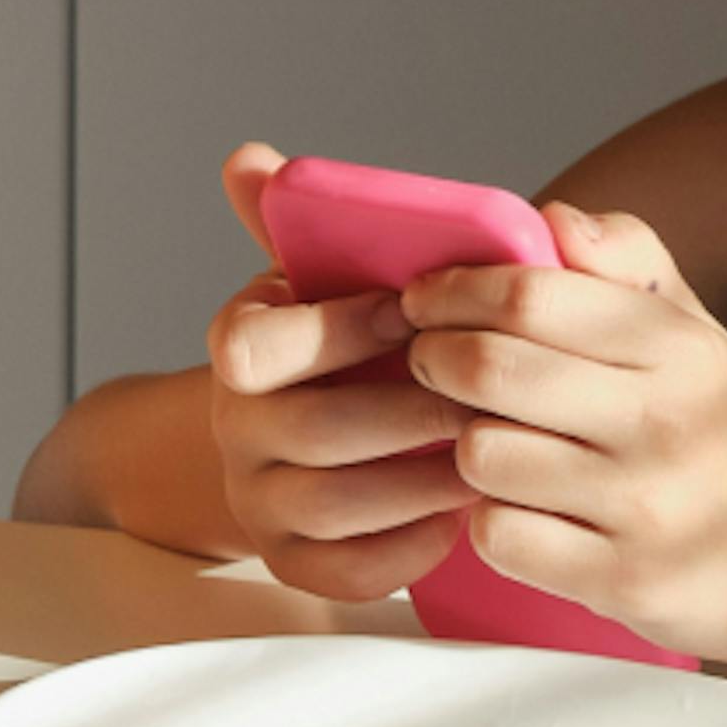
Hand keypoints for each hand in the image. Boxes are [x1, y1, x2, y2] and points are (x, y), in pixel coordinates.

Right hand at [201, 140, 473, 600]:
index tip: (417, 312)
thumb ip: (306, 219)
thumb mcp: (327, 280)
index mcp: (239, 345)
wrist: (306, 443)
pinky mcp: (292, 561)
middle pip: (311, 428)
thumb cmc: (351, 348)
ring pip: (336, 502)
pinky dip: (411, 546)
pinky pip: (348, 568)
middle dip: (409, 413)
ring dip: (424, 480)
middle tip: (490, 398)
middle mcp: (234, 425)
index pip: (251, 343)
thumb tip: (253, 158)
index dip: (335, 329)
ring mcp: (257, 498)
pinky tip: (459, 515)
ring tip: (493, 455)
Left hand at [406, 201, 726, 662]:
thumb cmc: (709, 430)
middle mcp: (669, 425)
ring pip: (479, 453)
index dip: (451, 292)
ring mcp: (649, 508)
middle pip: (485, 369)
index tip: (424, 300)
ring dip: (468, 447)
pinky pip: (497, 533)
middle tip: (434, 365)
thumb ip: (626, 261)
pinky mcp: (626, 582)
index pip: (526, 297)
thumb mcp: (689, 335)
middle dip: (435, 360)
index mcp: (681, 350)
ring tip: (498, 444)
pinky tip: (527, 510)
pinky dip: (494, 522)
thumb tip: (557, 221)